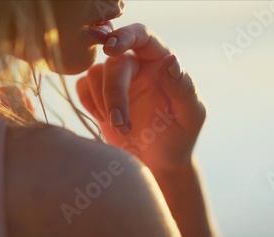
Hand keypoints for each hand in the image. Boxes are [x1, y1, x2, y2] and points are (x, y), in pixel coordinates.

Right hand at [77, 24, 205, 170]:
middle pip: (114, 63)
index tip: (111, 49)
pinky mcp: (98, 97)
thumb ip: (184, 88)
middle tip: (121, 125)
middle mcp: (136, 66)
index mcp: (160, 62)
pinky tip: (106, 122)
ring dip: (103, 103)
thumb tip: (170, 60)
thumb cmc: (180, 136)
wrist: (159, 163)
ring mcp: (116, 81)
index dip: (125, 36)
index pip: (142, 36)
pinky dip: (90, 104)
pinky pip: (83, 87)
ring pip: (95, 73)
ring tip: (121, 129)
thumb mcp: (191, 115)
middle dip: (113, 93)